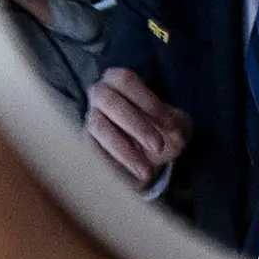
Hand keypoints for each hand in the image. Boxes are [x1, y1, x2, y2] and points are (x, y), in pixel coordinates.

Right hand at [84, 68, 191, 184]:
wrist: (150, 158)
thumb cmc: (162, 131)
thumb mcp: (175, 125)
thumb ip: (174, 125)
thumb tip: (173, 136)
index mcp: (118, 80)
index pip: (126, 80)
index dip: (148, 101)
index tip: (170, 125)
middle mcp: (99, 94)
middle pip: (110, 101)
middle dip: (137, 125)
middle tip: (158, 146)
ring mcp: (88, 118)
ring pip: (98, 127)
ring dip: (124, 150)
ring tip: (146, 172)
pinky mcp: (83, 143)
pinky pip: (90, 151)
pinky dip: (112, 165)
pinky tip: (131, 178)